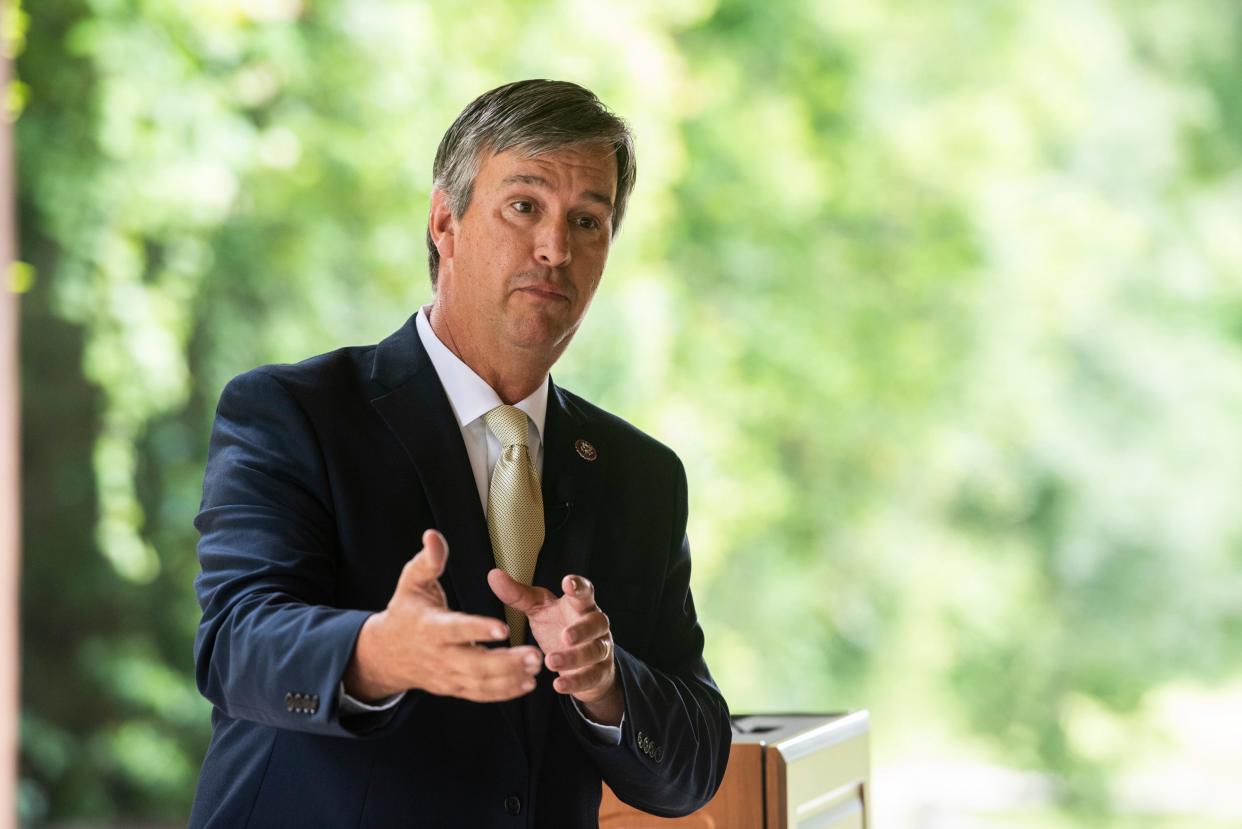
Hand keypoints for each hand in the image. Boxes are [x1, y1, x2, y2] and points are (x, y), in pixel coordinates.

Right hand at [344, 530, 541, 702]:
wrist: (385, 654)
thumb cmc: (405, 611)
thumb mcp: (411, 583)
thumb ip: (427, 561)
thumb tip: (433, 535)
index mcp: (430, 627)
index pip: (456, 630)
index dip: (478, 630)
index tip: (503, 629)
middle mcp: (440, 655)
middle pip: (474, 663)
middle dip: (506, 662)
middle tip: (535, 654)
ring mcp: (447, 675)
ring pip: (480, 682)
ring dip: (510, 678)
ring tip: (537, 668)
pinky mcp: (453, 687)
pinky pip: (480, 694)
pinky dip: (503, 692)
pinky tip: (527, 684)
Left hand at [487, 570, 623, 724]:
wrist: (581, 661)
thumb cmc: (558, 627)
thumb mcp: (538, 610)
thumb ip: (518, 594)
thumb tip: (493, 574)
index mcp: (579, 605)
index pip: (585, 591)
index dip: (578, 586)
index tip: (567, 583)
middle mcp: (595, 624)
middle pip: (597, 622)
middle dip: (582, 629)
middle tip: (564, 636)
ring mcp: (600, 648)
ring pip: (595, 651)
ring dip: (574, 658)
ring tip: (551, 662)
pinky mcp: (599, 671)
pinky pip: (592, 677)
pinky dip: (575, 682)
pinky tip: (558, 685)